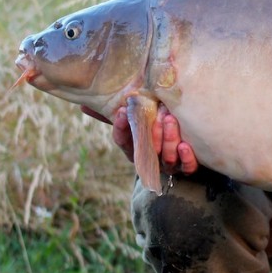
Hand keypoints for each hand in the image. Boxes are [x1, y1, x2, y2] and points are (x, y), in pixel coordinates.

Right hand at [81, 103, 198, 174]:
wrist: (182, 153)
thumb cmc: (153, 132)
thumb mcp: (134, 122)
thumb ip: (113, 115)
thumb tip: (83, 104)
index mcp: (135, 148)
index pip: (123, 140)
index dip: (122, 127)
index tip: (123, 111)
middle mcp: (151, 159)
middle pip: (148, 149)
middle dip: (153, 131)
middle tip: (160, 111)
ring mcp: (169, 165)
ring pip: (167, 158)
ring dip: (169, 139)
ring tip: (172, 119)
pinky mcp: (187, 169)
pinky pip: (187, 168)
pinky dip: (186, 158)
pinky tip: (185, 145)